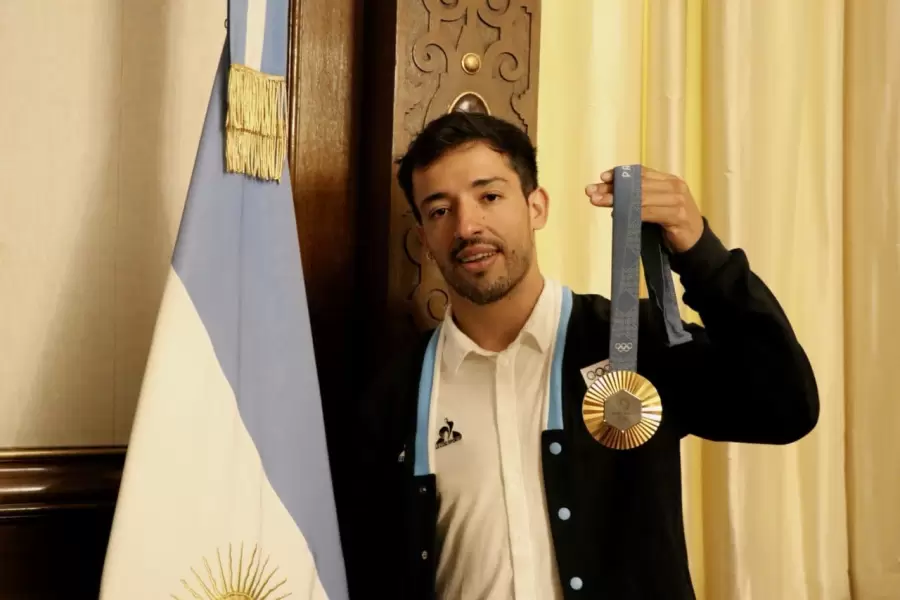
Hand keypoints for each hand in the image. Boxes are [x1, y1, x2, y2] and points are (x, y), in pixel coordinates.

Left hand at [585, 166, 703, 252]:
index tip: (602, 177)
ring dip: (617, 200)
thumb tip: (608, 196)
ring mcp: (678, 200)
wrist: (696, 244)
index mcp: (668, 180)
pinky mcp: (678, 215)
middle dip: (613, 188)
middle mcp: (674, 186)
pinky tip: (618, 214)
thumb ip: (639, 199)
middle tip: (591, 191)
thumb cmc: (671, 226)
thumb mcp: (655, 208)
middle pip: (638, 184)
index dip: (621, 174)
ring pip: (641, 197)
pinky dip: (633, 213)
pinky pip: (650, 212)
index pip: (641, 173)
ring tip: (598, 201)